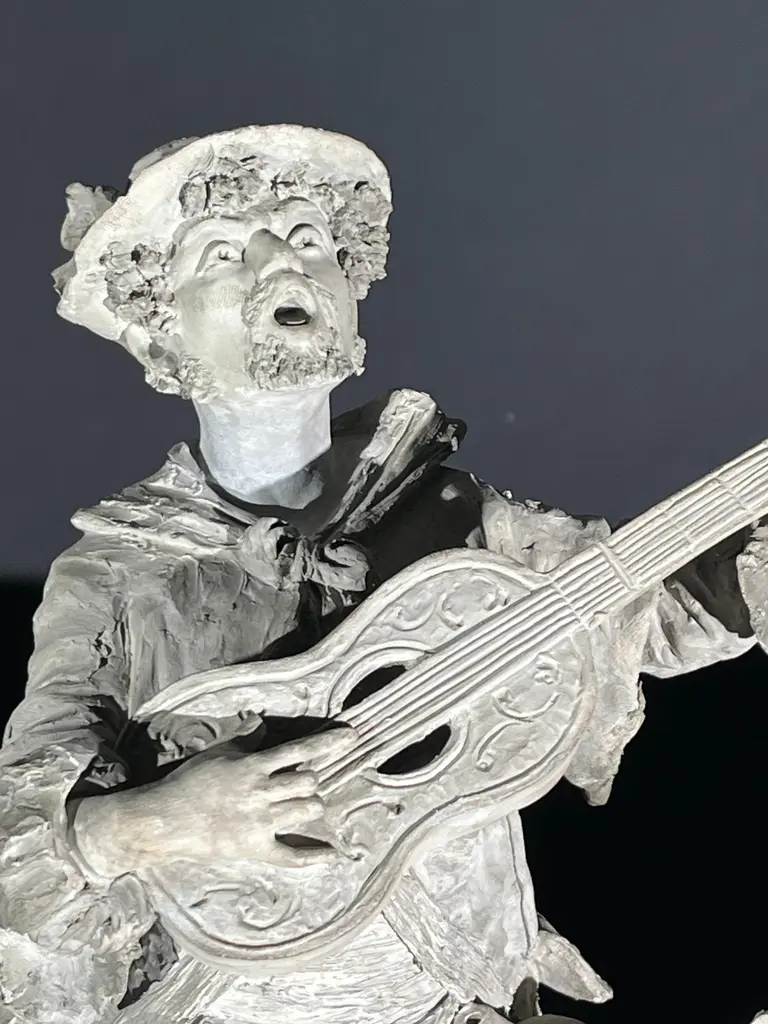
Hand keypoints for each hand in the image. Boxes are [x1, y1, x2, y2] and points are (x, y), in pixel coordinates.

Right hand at [71, 726, 357, 876]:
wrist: (166, 818)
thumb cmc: (191, 781)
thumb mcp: (219, 753)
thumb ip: (246, 738)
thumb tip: (261, 721)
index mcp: (255, 765)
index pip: (300, 749)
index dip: (329, 742)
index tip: (352, 736)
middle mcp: (262, 791)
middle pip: (308, 782)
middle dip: (310, 783)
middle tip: (300, 786)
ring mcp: (260, 820)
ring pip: (306, 810)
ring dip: (310, 806)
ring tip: (302, 806)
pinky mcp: (254, 847)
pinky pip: (291, 854)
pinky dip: (312, 856)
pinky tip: (329, 855)